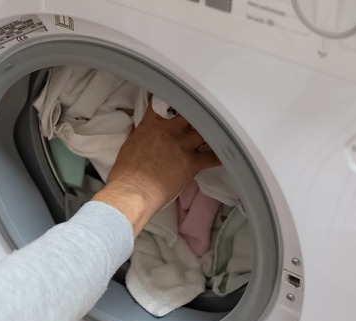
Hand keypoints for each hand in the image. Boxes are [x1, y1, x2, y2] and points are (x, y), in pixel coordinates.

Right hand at [92, 104, 219, 235]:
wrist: (133, 190)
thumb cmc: (126, 173)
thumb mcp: (129, 146)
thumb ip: (141, 134)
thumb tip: (142, 131)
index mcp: (151, 125)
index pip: (162, 102)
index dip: (170, 97)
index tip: (176, 94)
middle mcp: (169, 131)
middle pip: (190, 112)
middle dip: (196, 112)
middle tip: (204, 110)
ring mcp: (182, 145)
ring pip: (204, 131)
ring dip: (212, 130)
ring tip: (220, 128)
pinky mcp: (192, 163)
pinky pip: (213, 157)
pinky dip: (221, 155)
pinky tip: (229, 152)